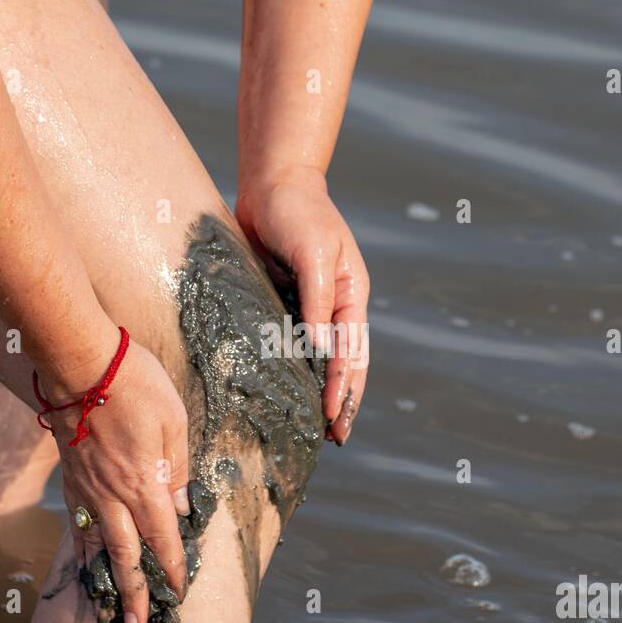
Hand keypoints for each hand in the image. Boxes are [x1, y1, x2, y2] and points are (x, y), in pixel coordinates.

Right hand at [37, 337, 191, 622]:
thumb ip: (179, 469)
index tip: (178, 593)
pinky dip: (83, 547)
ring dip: (105, 579)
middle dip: (135, 591)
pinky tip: (85, 560)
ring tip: (108, 608)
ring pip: (97, 544)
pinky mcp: (70, 477)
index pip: (161, 537)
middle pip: (126, 554)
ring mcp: (87, 489)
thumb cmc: (136, 386)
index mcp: (145, 483)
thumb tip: (181, 508)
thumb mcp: (174, 423)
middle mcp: (113, 494)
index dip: (170, 568)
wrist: (80, 363)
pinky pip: (78, 522)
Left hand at [235, 165, 369, 443]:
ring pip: (319, 360)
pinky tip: (282, 393)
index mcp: (352, 295)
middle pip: (344, 364)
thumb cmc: (297, 212)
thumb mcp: (313, 253)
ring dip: (319, 393)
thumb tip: (321, 351)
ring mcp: (309, 308)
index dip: (343, 387)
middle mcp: (334, 307)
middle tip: (335, 439)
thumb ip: (318, 301)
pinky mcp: (280, 305)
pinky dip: (290, 371)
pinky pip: (287, 346)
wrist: (270, 183)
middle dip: (341, 401)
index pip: (351, 352)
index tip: (333, 417)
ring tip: (315, 429)